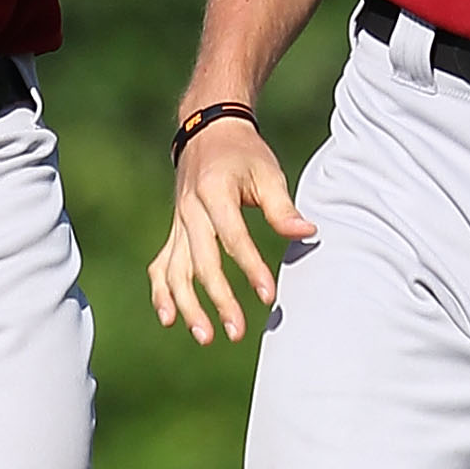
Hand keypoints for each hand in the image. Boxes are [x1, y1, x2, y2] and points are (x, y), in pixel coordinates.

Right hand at [148, 119, 317, 346]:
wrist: (207, 131)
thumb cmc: (244, 154)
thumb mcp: (268, 173)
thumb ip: (283, 207)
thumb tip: (308, 233)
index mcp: (214, 192)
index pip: (233, 237)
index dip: (251, 268)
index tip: (268, 296)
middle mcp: (190, 210)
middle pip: (201, 262)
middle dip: (218, 300)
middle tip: (237, 332)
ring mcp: (178, 224)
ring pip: (176, 271)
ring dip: (187, 306)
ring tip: (205, 337)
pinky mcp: (174, 233)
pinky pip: (161, 266)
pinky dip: (162, 292)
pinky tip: (169, 319)